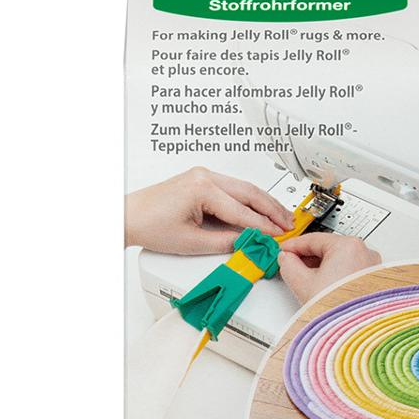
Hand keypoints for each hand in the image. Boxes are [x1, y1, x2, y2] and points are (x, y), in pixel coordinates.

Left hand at [125, 167, 294, 254]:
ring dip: (263, 203)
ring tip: (280, 218)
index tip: (278, 236)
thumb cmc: (150, 225)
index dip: (264, 227)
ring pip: (244, 188)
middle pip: (250, 192)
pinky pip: (233, 188)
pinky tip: (259, 210)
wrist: (128, 216)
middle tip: (289, 224)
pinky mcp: (201, 179)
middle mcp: (205, 176)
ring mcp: (203, 175)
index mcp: (203, 188)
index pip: (242, 211)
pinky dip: (248, 200)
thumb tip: (247, 243)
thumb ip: (225, 242)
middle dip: (272, 209)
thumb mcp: (191, 242)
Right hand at [278, 233, 381, 303]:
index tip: (284, 250)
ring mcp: (372, 266)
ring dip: (321, 267)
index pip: (313, 239)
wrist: (355, 335)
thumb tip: (286, 259)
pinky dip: (335, 275)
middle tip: (290, 265)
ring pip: (339, 260)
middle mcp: (364, 252)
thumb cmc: (338, 312)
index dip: (293, 245)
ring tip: (306, 281)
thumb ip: (288, 265)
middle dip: (307, 257)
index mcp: (348, 246)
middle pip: (327, 248)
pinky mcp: (374, 280)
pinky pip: (350, 270)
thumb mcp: (302, 284)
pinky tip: (323, 287)